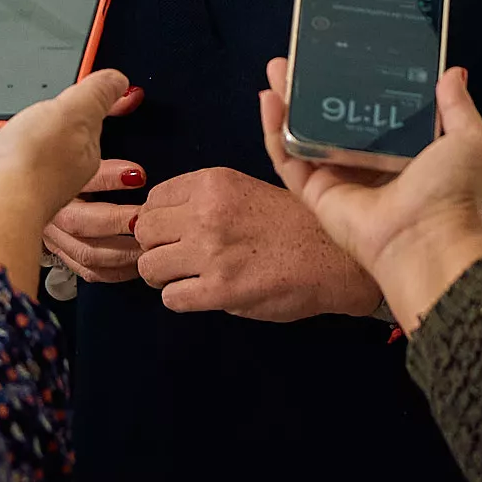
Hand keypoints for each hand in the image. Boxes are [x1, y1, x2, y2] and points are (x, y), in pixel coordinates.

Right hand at [0, 72, 136, 296]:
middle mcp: (32, 158)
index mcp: (68, 146)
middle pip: (18, 117)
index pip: (68, 113)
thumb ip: (96, 94)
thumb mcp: (75, 113)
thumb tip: (119, 80)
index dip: (60, 91)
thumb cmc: (33, 165)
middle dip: (1, 96)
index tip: (45, 67)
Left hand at [132, 165, 382, 321]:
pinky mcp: (219, 290)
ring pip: (149, 267)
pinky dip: (181, 299)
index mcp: (213, 182)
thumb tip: (165, 222)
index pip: (154, 199)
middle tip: (179, 257)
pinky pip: (171, 298)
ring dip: (164, 276)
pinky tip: (203, 294)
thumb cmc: (298, 223)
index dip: (161, 219)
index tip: (176, 231)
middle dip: (156, 246)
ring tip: (189, 277)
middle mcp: (206, 212)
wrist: (338, 258)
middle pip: (143, 231)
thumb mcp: (248, 190)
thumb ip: (206, 201)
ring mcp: (211, 252)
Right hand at [263, 65, 481, 329]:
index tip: (346, 51)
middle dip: (314, 85)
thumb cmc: (450, 191)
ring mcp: (338, 177)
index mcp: (403, 148)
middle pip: (332, 116)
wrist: (425, 238)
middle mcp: (367, 160)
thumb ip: (458, 106)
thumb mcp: (469, 140)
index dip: (357, 80)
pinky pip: (288, 159)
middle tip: (301, 54)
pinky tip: (268, 100)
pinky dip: (274, 132)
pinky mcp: (315, 193)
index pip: (373, 107)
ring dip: (288, 102)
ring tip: (278, 69)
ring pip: (304, 134)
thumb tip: (453, 72)